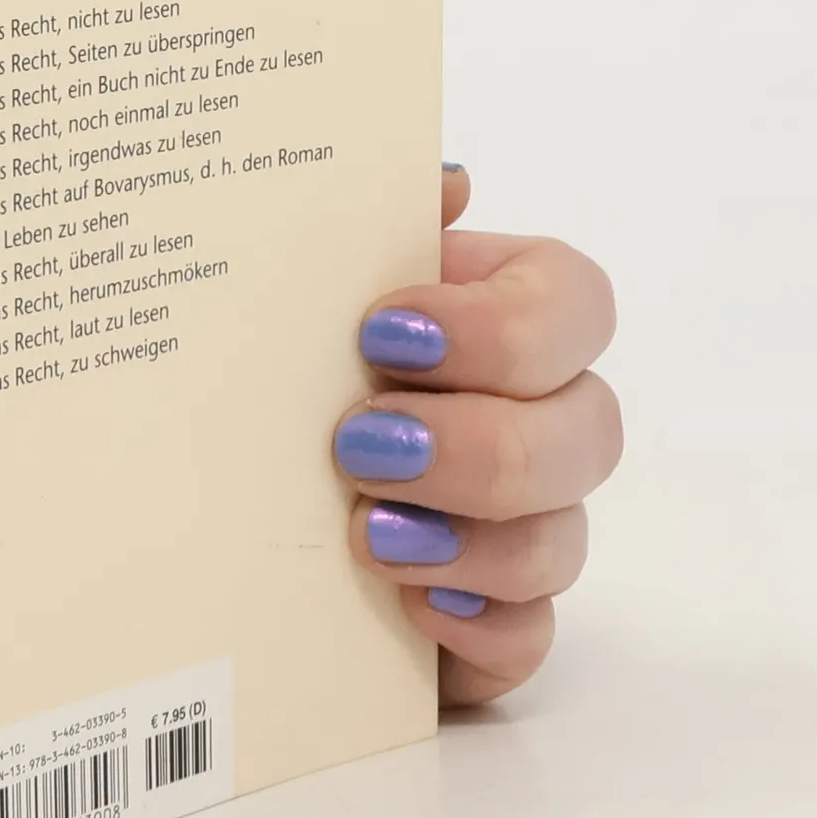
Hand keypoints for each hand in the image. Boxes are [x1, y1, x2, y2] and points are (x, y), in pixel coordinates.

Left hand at [333, 165, 620, 706]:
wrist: (229, 495)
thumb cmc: (299, 363)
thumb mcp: (318, 285)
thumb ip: (380, 226)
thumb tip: (445, 181)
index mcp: (506, 318)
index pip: (574, 304)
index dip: (499, 325)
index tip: (383, 335)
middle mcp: (538, 418)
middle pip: (588, 429)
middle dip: (479, 442)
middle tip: (360, 447)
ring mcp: (528, 526)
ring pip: (563, 538)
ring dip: (472, 538)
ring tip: (367, 533)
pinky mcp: (496, 621)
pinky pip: (531, 637)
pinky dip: (480, 625)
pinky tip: (414, 608)